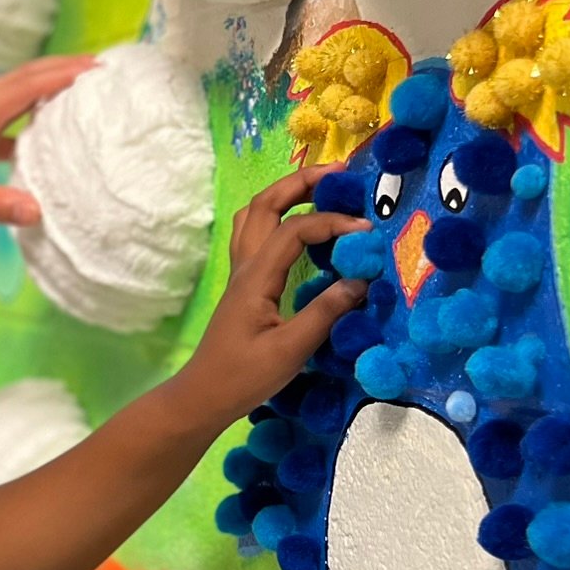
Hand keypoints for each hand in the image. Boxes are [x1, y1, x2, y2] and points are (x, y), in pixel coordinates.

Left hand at [0, 56, 94, 227]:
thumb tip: (38, 212)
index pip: (26, 87)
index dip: (63, 75)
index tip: (98, 69)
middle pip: (24, 81)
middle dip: (62, 70)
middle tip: (102, 68)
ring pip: (14, 98)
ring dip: (47, 91)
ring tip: (82, 94)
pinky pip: (4, 123)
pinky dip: (28, 122)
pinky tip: (44, 139)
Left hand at [166, 165, 369, 432]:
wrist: (204, 395)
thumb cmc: (244, 377)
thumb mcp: (291, 350)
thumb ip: (326, 313)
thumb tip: (361, 280)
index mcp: (255, 278)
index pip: (294, 230)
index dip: (330, 223)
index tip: (365, 232)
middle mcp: (245, 267)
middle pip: (265, 205)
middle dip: (300, 182)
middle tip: (339, 174)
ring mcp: (241, 274)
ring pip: (255, 216)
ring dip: (286, 194)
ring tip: (321, 188)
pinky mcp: (245, 285)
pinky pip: (256, 235)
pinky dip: (279, 217)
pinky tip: (301, 227)